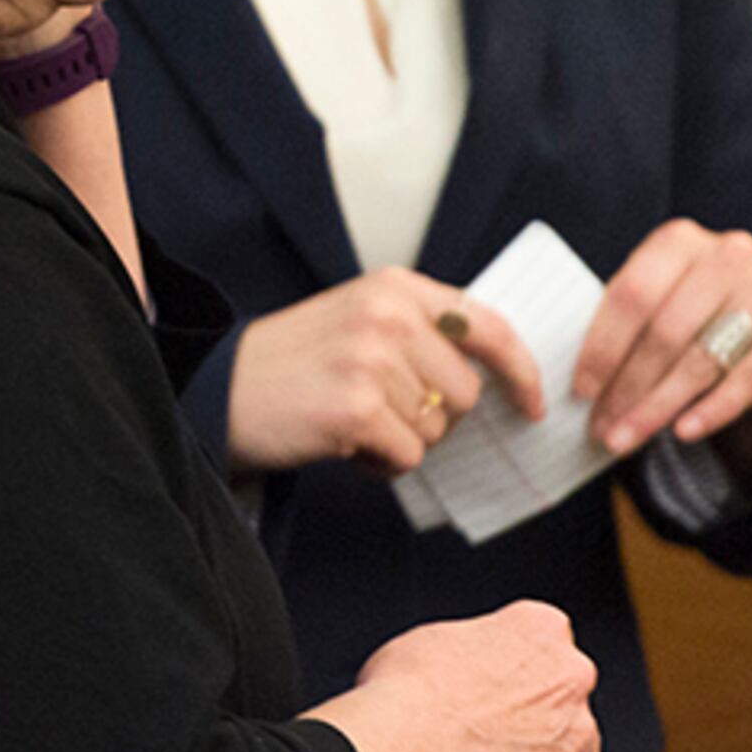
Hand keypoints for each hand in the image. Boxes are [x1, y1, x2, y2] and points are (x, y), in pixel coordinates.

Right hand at [225, 271, 545, 472]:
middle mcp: (388, 315)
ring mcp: (372, 360)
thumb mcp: (361, 319)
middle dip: (436, 416)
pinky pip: (408, 455)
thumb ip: (421, 332)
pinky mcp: (356, 407)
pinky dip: (381, 463)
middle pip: (467, 391)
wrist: (219, 387)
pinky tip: (345, 445)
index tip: (532, 404)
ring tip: (355, 424)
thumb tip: (495, 378)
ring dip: (403, 440)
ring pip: (438, 428)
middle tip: (385, 414)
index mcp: (395, 287)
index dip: (521, 371)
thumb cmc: (296, 363)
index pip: (489, 325)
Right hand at [305, 599, 599, 751]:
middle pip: (566, 697)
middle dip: (536, 714)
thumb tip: (461, 669)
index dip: (513, 667)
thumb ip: (471, 650)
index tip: (492, 683)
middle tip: (488, 729)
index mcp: (539, 628)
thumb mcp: (431, 639)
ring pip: (574, 751)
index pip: (545, 642)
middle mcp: (570, 679)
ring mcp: (575, 738)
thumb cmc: (407, 694)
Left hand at [574, 219, 751, 457]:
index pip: (631, 294)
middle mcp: (729, 254)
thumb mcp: (665, 305)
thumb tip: (581, 386)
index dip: (602, 346)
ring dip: (659, 406)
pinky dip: (714, 409)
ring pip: (703, 357)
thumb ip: (629, 327)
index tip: (581, 392)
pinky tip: (684, 433)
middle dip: (628, 387)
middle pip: (665, 330)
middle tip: (602, 429)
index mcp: (680, 241)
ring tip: (627, 439)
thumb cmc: (705, 318)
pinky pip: (751, 377)